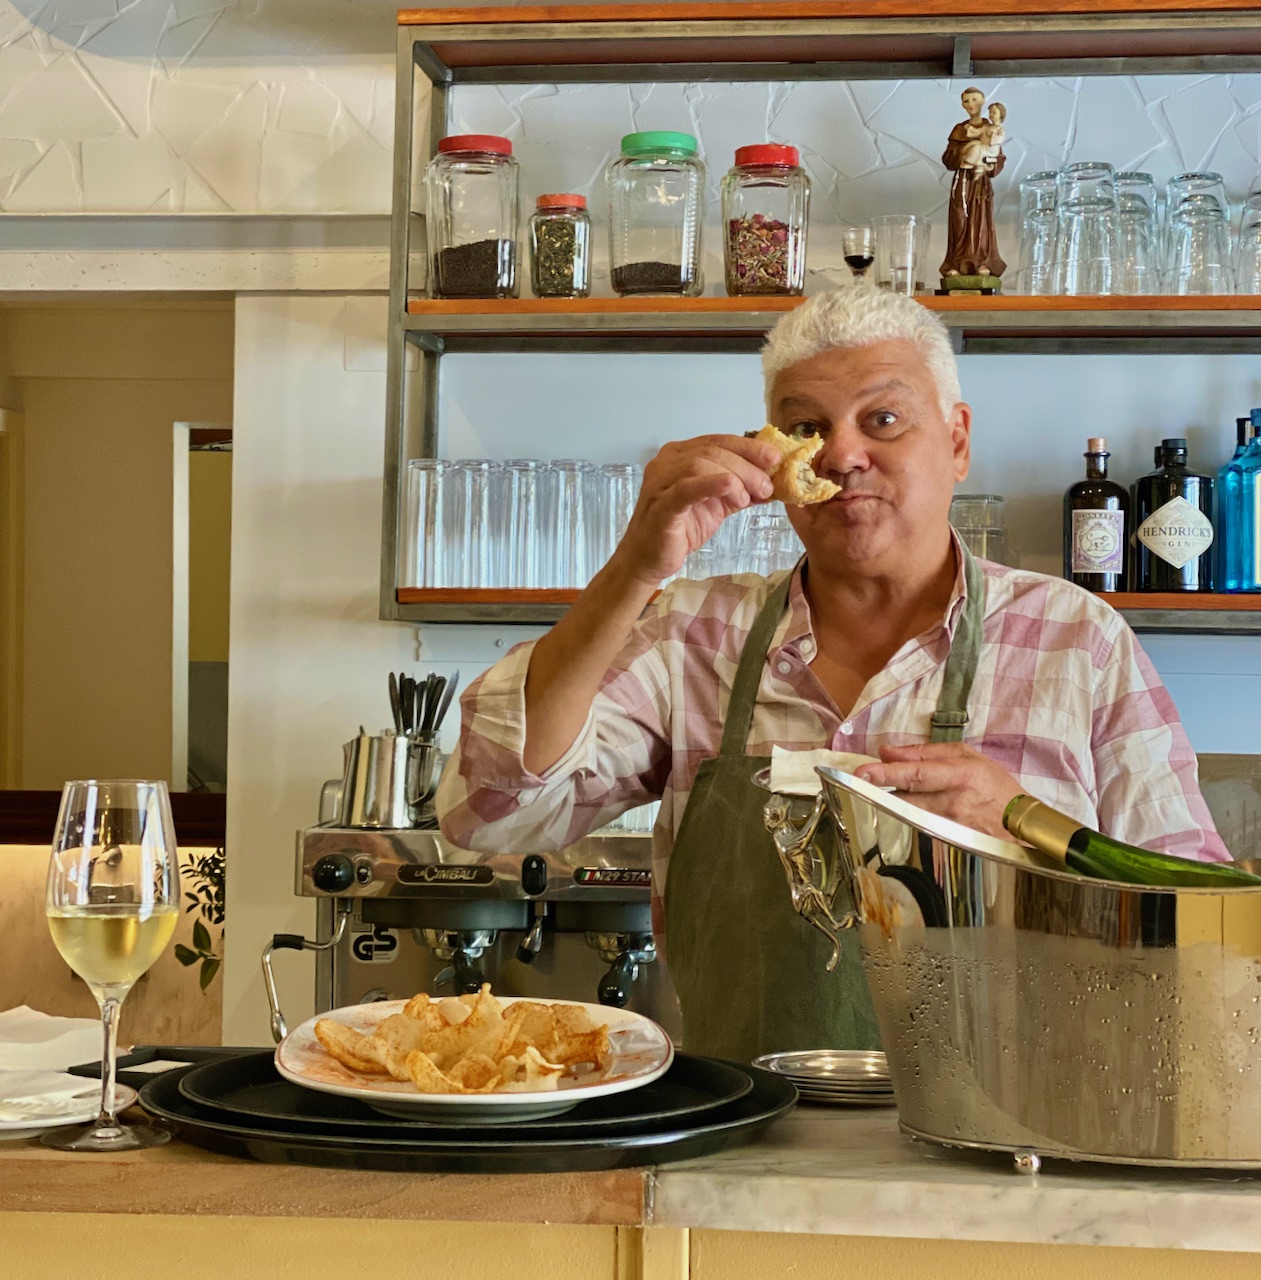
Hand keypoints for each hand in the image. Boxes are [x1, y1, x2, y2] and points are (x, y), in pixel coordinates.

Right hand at [610, 434, 777, 586]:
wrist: (649, 559)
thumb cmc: (681, 528)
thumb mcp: (718, 505)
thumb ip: (741, 490)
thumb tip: (773, 483)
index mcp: (681, 454)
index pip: (719, 441)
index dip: (749, 447)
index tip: (775, 458)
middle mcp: (667, 461)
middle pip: (712, 451)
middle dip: (746, 465)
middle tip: (767, 485)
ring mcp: (660, 481)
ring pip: (700, 464)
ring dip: (734, 477)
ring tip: (748, 498)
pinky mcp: (660, 505)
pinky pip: (686, 488)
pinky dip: (711, 484)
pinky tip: (732, 487)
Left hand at [853, 743, 1021, 839]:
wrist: (1021, 825)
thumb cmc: (995, 787)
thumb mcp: (967, 757)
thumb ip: (926, 753)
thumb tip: (888, 752)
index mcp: (960, 775)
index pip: (917, 774)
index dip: (888, 773)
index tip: (864, 772)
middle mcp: (953, 801)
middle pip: (907, 796)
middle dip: (881, 787)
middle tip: (859, 778)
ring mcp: (949, 825)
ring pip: (909, 812)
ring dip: (891, 800)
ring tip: (877, 788)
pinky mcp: (947, 842)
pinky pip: (917, 825)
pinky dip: (905, 814)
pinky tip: (901, 807)